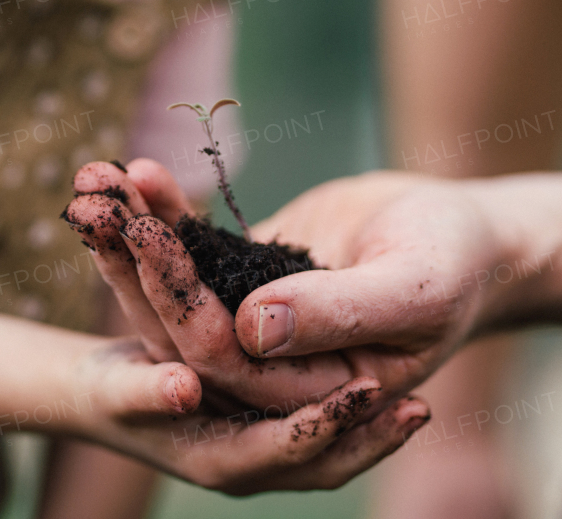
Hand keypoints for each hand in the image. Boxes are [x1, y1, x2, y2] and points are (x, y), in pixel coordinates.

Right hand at [64, 336, 428, 494]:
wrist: (94, 398)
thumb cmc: (103, 393)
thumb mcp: (117, 390)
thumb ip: (146, 392)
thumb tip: (185, 388)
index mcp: (216, 462)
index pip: (289, 450)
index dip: (330, 422)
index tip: (372, 391)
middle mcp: (247, 465)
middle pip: (323, 463)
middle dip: (371, 438)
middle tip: (420, 408)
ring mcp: (259, 451)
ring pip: (329, 452)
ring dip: (371, 430)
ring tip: (419, 404)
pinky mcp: (263, 428)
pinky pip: (318, 428)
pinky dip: (348, 412)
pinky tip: (377, 380)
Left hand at [67, 161, 510, 408]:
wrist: (467, 233)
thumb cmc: (458, 262)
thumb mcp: (414, 288)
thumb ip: (340, 313)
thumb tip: (253, 329)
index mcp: (310, 392)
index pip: (228, 361)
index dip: (181, 303)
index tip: (147, 235)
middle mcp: (272, 370)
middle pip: (182, 326)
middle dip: (135, 263)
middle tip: (95, 202)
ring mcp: (254, 324)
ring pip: (177, 288)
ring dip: (132, 233)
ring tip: (93, 178)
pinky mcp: (246, 281)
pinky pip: (194, 250)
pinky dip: (163, 211)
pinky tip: (133, 169)